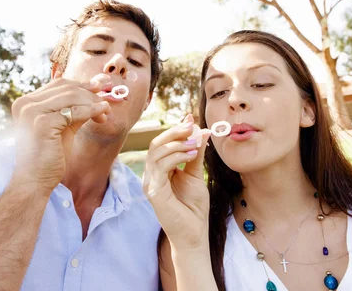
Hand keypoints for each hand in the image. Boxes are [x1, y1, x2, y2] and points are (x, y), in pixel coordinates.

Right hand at [10, 73, 110, 192]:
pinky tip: (102, 114)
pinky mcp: (42, 123)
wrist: (35, 181)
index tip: (100, 89)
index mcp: (26, 102)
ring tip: (106, 113)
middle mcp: (25, 103)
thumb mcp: (63, 126)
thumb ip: (74, 109)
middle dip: (91, 95)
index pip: (59, 84)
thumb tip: (96, 92)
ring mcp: (32, 112)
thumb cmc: (49, 156)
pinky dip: (92, 111)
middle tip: (107, 105)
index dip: (82, 85)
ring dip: (93, 103)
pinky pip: (74, 111)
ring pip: (72, 97)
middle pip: (67, 88)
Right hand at [143, 114, 210, 250]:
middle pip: (156, 144)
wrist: (194, 233)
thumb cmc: (193, 207)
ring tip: (195, 142)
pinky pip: (160, 166)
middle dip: (175, 132)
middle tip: (192, 127)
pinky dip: (176, 156)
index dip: (175, 130)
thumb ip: (196, 153)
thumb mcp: (195, 174)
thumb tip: (201, 130)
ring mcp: (150, 183)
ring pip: (156, 152)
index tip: (191, 118)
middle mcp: (151, 175)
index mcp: (159, 170)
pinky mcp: (153, 191)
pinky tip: (191, 154)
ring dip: (177, 143)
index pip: (162, 143)